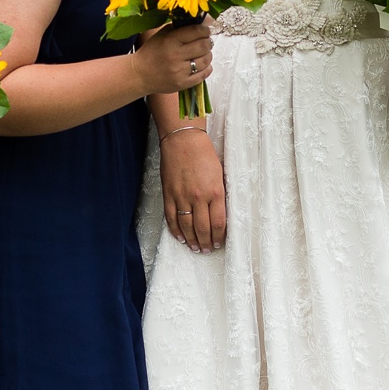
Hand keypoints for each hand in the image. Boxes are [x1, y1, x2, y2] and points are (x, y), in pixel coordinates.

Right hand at [136, 19, 215, 99]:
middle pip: (203, 46)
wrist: (139, 74)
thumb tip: (198, 23)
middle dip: (208, 42)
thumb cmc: (151, 52)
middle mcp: (175, 56)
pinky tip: (203, 65)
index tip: (205, 31)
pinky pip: (203, 75)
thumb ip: (178, 28)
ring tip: (204, 53)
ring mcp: (179, 71)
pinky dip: (207, 68)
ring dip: (208, 55)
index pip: (195, 31)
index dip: (204, 30)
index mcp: (170, 41)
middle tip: (206, 42)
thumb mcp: (161, 35)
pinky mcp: (182, 84)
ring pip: (205, 60)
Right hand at [161, 129, 227, 252]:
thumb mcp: (219, 174)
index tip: (218, 242)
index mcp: (215, 191)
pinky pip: (172, 218)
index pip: (219, 222)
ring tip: (195, 248)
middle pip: (203, 228)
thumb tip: (219, 213)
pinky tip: (180, 237)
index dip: (218, 236)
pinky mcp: (169, 194)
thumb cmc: (203, 153)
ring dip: (191, 240)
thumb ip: (219, 194)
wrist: (183, 140)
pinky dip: (176, 230)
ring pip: (187, 226)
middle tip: (207, 250)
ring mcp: (182, 196)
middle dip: (206, 242)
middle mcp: (199, 197)